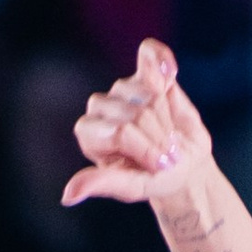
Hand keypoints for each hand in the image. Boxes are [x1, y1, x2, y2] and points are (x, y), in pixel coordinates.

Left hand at [63, 38, 215, 222]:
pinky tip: (170, 73)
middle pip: (137, 113)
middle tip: (168, 154)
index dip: (147, 148)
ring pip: (150, 93)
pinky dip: (162, 59)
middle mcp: (101, 108)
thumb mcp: (130, 187)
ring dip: (167, 118)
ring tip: (169, 134)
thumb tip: (67, 197)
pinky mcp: (147, 74)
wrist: (183, 165)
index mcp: (90, 134)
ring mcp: (123, 89)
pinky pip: (150, 54)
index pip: (121, 131)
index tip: (160, 167)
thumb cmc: (153, 179)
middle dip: (159, 137)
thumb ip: (100, 184)